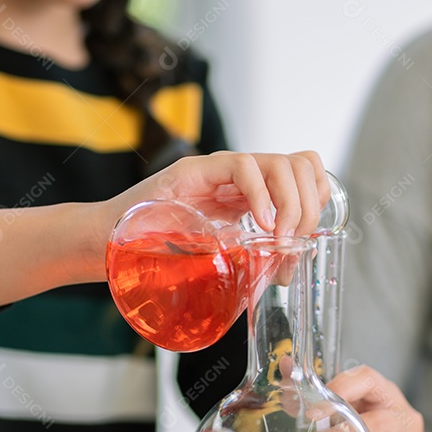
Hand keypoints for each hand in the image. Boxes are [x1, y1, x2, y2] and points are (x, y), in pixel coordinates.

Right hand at [117, 150, 330, 236]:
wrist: (114, 244)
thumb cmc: (164, 251)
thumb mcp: (223, 254)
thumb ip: (254, 253)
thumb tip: (290, 268)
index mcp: (254, 190)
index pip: (305, 170)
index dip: (317, 199)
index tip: (306, 237)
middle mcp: (242, 173)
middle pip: (301, 164)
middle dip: (307, 207)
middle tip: (291, 243)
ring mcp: (220, 169)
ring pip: (281, 163)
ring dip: (290, 203)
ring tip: (277, 237)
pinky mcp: (196, 170)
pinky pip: (242, 167)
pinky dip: (260, 196)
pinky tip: (258, 225)